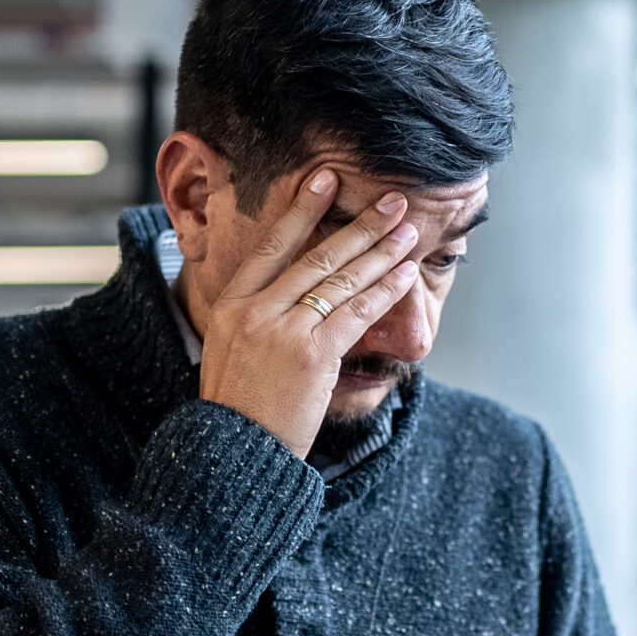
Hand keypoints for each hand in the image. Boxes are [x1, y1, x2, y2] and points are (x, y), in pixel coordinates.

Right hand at [196, 170, 420, 457]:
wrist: (232, 456)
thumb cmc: (236, 413)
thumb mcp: (227, 354)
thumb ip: (252, 320)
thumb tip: (281, 297)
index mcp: (230, 305)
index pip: (271, 245)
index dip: (300, 209)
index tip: (324, 179)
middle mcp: (254, 310)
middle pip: (315, 255)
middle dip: (359, 223)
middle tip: (391, 200)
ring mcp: (282, 330)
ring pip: (341, 278)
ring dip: (381, 250)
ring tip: (408, 229)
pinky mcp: (312, 355)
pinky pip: (356, 313)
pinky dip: (384, 290)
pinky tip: (405, 273)